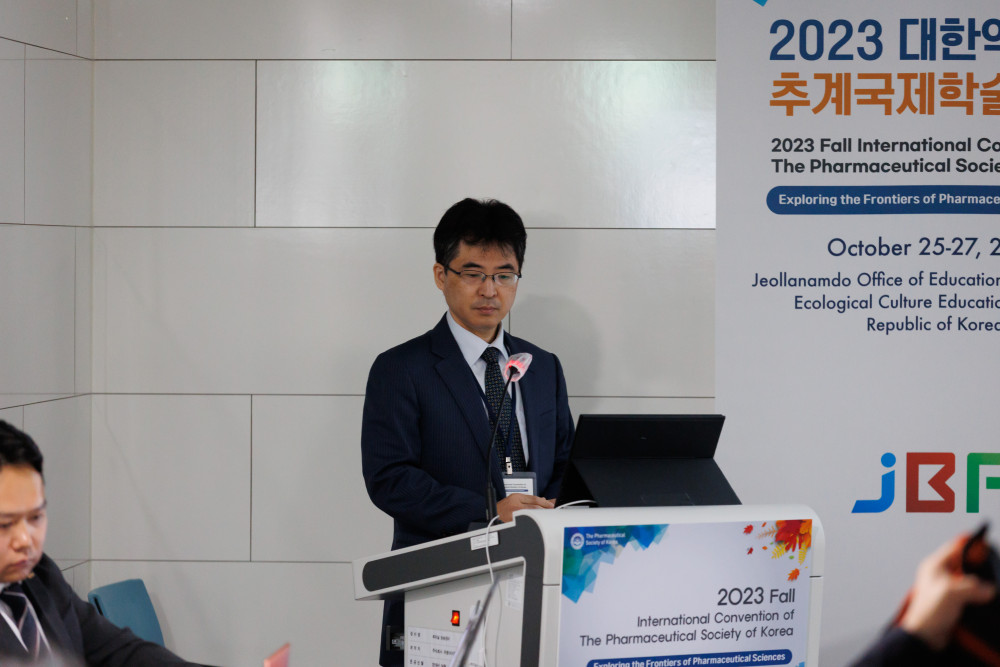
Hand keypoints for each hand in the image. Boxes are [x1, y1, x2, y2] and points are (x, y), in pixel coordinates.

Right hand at [495, 494, 554, 522]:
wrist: (493, 515)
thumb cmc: (504, 507)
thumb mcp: (515, 498)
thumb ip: (528, 499)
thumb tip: (542, 499)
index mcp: (516, 497)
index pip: (534, 499)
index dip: (545, 502)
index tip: (552, 504)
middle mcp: (516, 505)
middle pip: (535, 506)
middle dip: (545, 508)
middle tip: (553, 510)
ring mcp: (515, 514)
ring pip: (532, 514)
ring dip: (542, 514)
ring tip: (548, 515)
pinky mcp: (515, 522)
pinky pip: (528, 521)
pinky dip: (535, 520)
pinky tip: (539, 521)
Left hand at [898, 534, 996, 649]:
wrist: (925, 636)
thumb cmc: (929, 612)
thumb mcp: (952, 594)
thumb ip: (972, 587)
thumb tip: (989, 589)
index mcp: (935, 566)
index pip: (955, 548)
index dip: (971, 547)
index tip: (987, 548)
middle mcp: (940, 574)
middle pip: (964, 564)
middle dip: (979, 568)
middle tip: (993, 571)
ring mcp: (946, 588)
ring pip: (969, 580)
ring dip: (980, 585)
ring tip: (991, 589)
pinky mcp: (952, 602)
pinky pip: (969, 594)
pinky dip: (978, 596)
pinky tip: (987, 600)